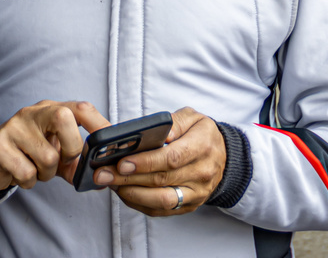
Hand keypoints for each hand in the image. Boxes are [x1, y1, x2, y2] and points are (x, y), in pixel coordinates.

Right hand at [0, 100, 111, 190]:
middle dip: (71, 148)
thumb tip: (102, 176)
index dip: (99, 124)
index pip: (81, 107)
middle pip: (64, 118)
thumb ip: (78, 162)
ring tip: (36, 169)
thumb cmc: (29, 155)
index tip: (110, 143)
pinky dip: (29, 181)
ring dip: (46, 174)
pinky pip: (27, 172)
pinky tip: (22, 174)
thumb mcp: (56, 156)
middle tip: (62, 162)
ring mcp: (14, 127)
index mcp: (51, 110)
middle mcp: (33, 113)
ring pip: (47, 157)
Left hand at [95, 107, 225, 216]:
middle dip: (129, 178)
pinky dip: (140, 204)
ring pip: (161, 199)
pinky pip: (162, 210)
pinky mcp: (188, 206)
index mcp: (202, 147)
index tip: (122, 162)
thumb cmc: (202, 135)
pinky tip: (124, 193)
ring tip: (110, 184)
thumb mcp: (193, 117)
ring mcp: (196, 193)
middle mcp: (201, 173)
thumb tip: (156, 132)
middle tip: (103, 174)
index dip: (145, 162)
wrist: (224, 157)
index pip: (171, 158)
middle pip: (161, 180)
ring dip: (132, 193)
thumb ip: (175, 122)